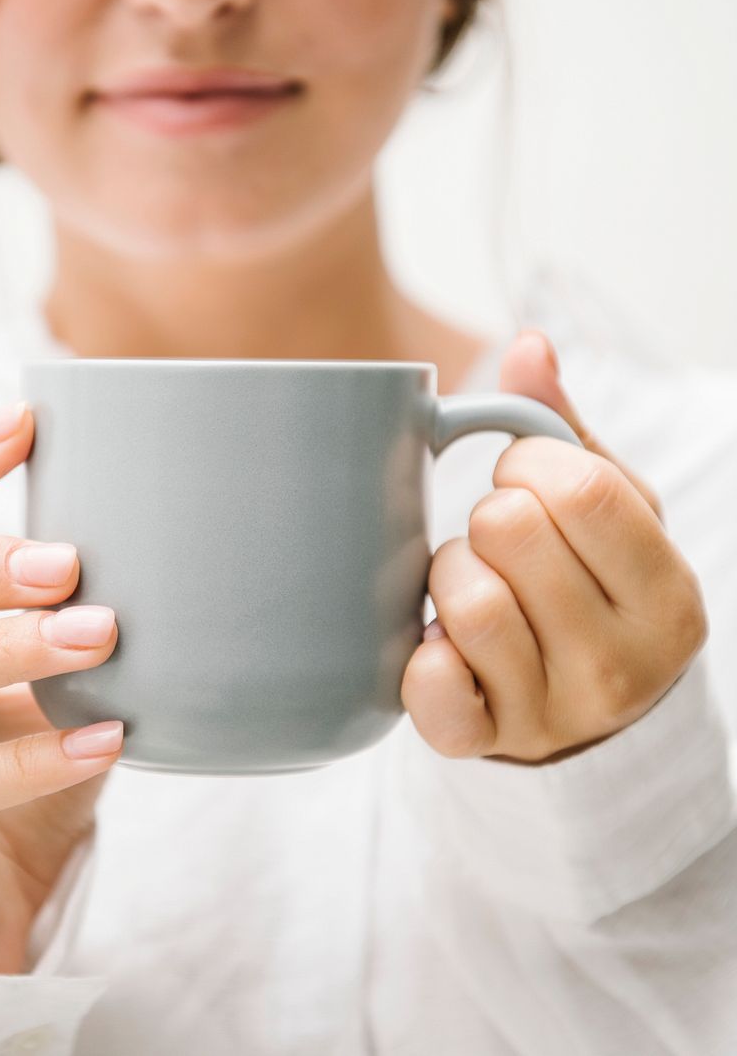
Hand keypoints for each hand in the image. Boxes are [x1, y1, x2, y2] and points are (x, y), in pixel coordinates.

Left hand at [401, 332, 707, 763]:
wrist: (588, 719)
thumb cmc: (593, 593)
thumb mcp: (610, 514)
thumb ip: (566, 431)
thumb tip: (529, 345)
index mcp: (665, 594)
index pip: (581, 490)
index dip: (530, 468)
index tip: (527, 485)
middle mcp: (621, 663)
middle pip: (512, 532)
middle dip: (488, 517)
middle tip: (499, 542)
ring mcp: (554, 712)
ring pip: (468, 601)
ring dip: (449, 576)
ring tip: (470, 587)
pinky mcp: (484, 743)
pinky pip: (432, 689)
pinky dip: (422, 659)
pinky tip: (438, 646)